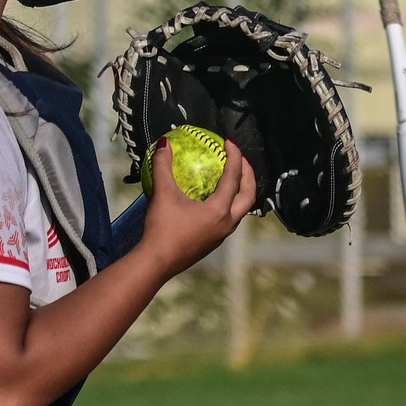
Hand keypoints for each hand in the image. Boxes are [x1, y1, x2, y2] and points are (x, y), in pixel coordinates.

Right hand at [139, 135, 258, 277]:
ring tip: (232, 178)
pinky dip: (228, 204)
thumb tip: (163, 144)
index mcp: (220, 210)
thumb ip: (163, 167)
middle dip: (249, 175)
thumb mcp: (162, 194)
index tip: (230, 142)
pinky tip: (213, 200)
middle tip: (240, 160)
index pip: (234, 178)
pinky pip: (229, 219)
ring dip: (241, 192)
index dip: (235, 156)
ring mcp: (221, 235)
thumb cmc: (162, 228)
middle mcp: (227, 223)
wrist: (156, 263)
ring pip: (241, 210)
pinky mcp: (213, 242)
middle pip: (249, 195)